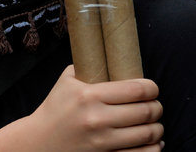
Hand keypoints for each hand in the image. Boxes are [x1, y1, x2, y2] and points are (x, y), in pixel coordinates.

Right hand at [0, 65, 163, 150]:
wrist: (38, 142)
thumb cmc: (55, 107)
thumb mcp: (67, 81)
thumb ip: (90, 66)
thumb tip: (113, 53)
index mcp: (89, 96)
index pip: (135, 90)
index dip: (151, 88)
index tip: (152, 88)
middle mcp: (97, 119)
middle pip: (145, 112)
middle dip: (157, 107)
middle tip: (156, 105)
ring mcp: (101, 142)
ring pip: (146, 134)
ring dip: (157, 128)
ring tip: (156, 124)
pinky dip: (153, 149)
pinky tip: (154, 143)